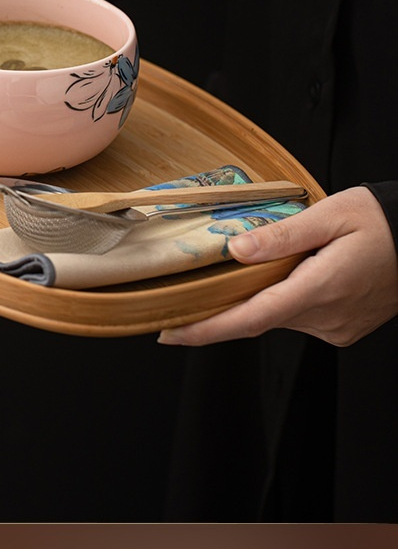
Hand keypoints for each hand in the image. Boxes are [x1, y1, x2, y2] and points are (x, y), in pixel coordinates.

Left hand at [158, 186, 397, 347]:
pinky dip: (282, 299)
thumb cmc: (380, 221)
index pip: (250, 318)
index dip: (206, 329)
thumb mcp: (330, 215)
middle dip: (223, 307)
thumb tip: (236, 250)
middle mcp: (326, 317)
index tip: (170, 333)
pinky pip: (298, 317)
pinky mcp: (342, 328)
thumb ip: (282, 235)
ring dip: (257, 298)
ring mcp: (336, 327)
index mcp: (320, 288)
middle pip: (259, 317)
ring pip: (278, 316)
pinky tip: (285, 275)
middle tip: (185, 293)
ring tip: (247, 267)